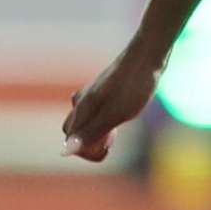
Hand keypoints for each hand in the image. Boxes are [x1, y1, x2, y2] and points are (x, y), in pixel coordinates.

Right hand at [62, 46, 158, 162]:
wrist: (146, 57)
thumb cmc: (133, 87)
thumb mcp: (114, 115)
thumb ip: (89, 134)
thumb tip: (64, 152)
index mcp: (81, 108)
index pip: (70, 142)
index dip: (88, 152)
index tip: (108, 147)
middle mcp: (80, 101)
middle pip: (72, 133)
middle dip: (89, 144)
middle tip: (113, 139)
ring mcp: (89, 95)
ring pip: (82, 122)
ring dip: (95, 133)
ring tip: (116, 129)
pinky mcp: (99, 91)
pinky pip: (91, 113)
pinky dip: (101, 122)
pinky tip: (118, 116)